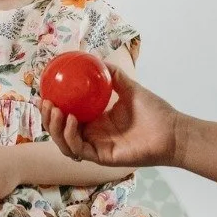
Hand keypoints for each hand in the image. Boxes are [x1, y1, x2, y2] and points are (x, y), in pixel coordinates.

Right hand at [39, 64, 183, 167]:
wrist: (172, 130)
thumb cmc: (154, 111)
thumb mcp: (130, 87)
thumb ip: (114, 75)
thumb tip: (97, 59)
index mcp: (96, 120)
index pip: (66, 116)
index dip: (52, 107)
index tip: (44, 92)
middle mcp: (93, 135)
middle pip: (60, 131)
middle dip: (47, 118)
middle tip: (44, 101)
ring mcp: (96, 147)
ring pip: (65, 143)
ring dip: (54, 127)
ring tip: (54, 109)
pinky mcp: (102, 157)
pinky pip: (79, 149)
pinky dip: (70, 136)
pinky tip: (69, 120)